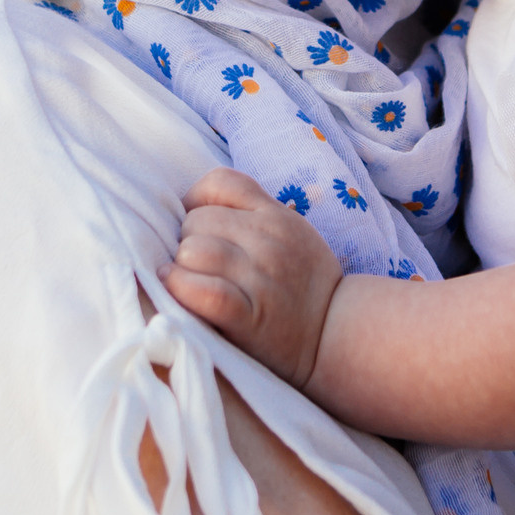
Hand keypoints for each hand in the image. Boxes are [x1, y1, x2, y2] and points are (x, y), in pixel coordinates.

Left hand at [163, 168, 345, 388]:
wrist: (336, 332)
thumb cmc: (305, 282)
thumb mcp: (292, 231)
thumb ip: (253, 214)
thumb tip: (193, 209)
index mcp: (276, 215)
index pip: (220, 182)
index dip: (195, 201)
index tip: (195, 226)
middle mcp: (268, 240)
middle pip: (196, 220)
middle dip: (186, 240)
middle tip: (194, 264)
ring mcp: (260, 278)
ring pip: (193, 251)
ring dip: (180, 266)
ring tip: (187, 279)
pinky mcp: (250, 316)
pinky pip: (203, 292)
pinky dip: (181, 289)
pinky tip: (178, 292)